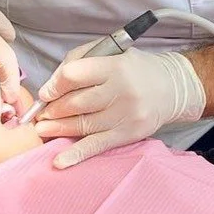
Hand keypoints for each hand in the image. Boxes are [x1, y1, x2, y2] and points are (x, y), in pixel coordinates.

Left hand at [36, 45, 206, 167]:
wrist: (172, 88)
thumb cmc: (134, 69)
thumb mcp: (111, 53)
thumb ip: (81, 61)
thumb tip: (51, 86)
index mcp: (116, 66)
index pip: (74, 76)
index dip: (54, 86)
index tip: (45, 93)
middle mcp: (122, 91)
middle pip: (76, 103)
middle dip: (53, 110)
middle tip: (41, 114)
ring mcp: (126, 115)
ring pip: (83, 125)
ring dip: (57, 129)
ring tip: (41, 129)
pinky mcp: (129, 134)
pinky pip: (97, 145)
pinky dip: (76, 154)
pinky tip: (59, 161)